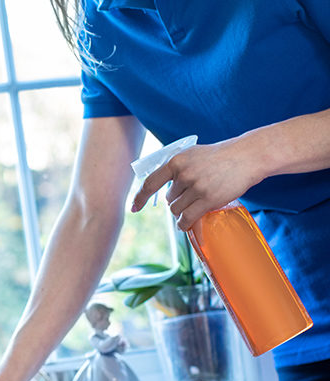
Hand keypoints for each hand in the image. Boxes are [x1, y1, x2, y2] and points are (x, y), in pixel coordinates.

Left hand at [130, 139, 260, 229]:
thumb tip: (163, 187)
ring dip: (182, 213)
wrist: (246, 157)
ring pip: (177, 210)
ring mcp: (196, 187)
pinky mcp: (208, 199)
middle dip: (177, 202)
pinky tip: (186, 225)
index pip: (150, 182)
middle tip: (192, 198)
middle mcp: (183, 174)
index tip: (134, 208)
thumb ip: (177, 168)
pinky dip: (185, 225)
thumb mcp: (192, 155)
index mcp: (176, 161)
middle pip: (168, 200)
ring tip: (195, 207)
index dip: (140, 197)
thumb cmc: (219, 157)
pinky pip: (188, 218)